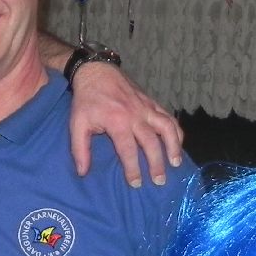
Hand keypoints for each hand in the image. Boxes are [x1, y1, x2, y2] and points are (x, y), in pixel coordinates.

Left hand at [67, 61, 184, 184]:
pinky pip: (168, 117)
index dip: (133, 169)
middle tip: (159, 181)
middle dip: (156, 164)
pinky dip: (176, 130)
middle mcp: (136, 115)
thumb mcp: (77, 124)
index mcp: (117, 122)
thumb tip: (83, 172)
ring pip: (166, 128)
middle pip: (151, 142)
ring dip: (173, 146)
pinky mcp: (152, 102)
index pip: (128, 150)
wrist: (96, 71)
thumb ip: (80, 149)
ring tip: (176, 163)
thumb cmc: (86, 100)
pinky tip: (178, 142)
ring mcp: (146, 107)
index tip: (136, 184)